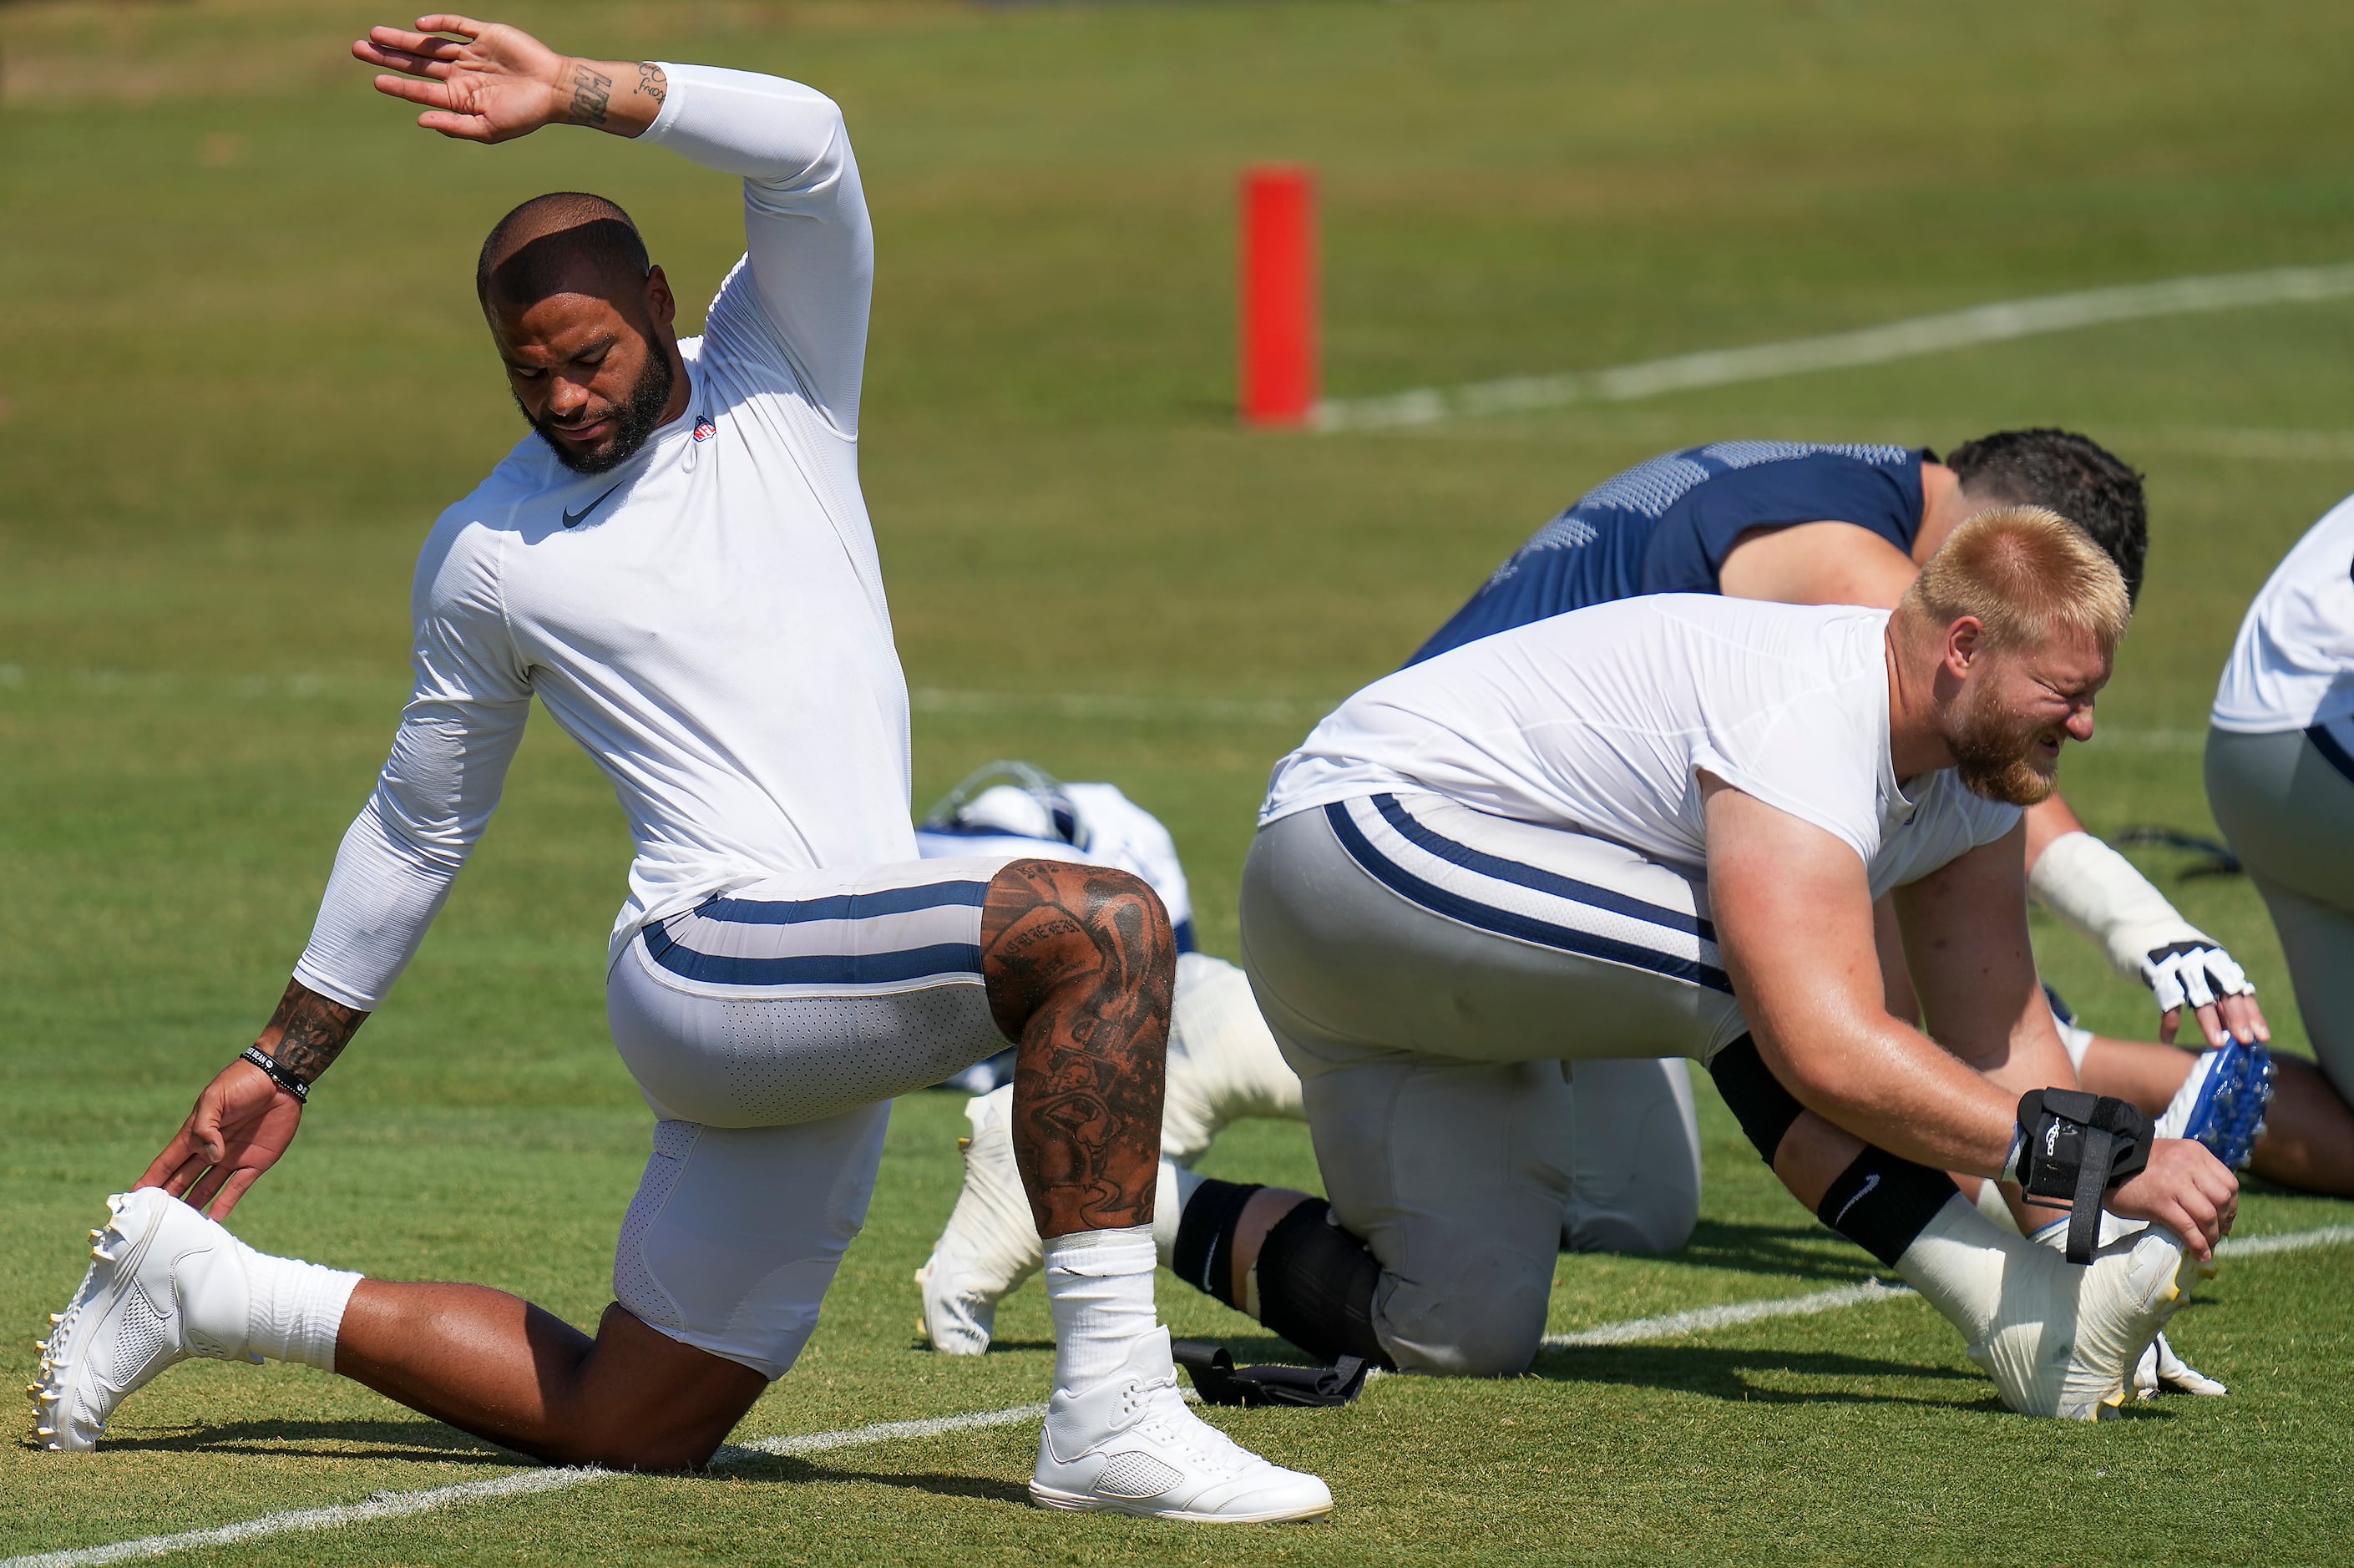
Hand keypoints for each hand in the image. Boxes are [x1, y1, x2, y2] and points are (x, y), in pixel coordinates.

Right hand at [137, 1060, 304, 1219]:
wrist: (280, 1079)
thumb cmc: (242, 1082)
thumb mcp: (216, 1097)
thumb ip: (206, 1126)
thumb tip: (210, 1156)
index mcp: (194, 1134)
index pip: (167, 1162)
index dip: (151, 1179)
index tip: (133, 1198)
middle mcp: (210, 1150)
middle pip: (183, 1180)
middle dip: (169, 1198)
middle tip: (153, 1221)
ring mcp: (232, 1158)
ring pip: (206, 1188)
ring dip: (194, 1205)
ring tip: (179, 1227)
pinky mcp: (256, 1162)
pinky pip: (237, 1188)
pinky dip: (225, 1204)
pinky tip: (213, 1220)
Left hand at [353, 15, 576, 143]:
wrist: (557, 90)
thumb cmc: (526, 115)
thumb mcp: (489, 129)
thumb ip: (455, 126)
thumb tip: (420, 121)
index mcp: (461, 97)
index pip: (421, 90)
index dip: (398, 85)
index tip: (376, 81)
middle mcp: (461, 73)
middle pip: (417, 63)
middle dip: (388, 56)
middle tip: (358, 49)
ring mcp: (471, 53)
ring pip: (429, 44)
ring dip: (403, 40)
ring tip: (375, 35)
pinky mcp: (485, 34)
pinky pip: (456, 25)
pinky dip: (438, 24)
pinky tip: (420, 26)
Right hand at [2107, 1137, 2237, 1259]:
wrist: (2102, 1163)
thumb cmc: (2137, 1166)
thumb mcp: (2171, 1158)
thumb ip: (2194, 1173)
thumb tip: (2216, 1205)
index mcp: (2194, 1152)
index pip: (2229, 1183)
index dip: (2232, 1206)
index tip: (2225, 1220)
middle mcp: (2187, 1164)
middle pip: (2222, 1200)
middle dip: (2224, 1222)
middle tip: (2217, 1234)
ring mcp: (2173, 1183)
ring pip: (2208, 1215)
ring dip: (2212, 1236)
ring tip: (2208, 1246)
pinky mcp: (2159, 1201)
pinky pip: (2187, 1228)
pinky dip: (2198, 1245)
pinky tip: (2200, 1254)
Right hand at [2142, 940, 2268, 1048]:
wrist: (2142, 926)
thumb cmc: (2175, 957)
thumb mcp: (2200, 968)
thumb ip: (2213, 991)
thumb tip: (2232, 1028)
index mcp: (2219, 963)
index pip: (2240, 991)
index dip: (2252, 1014)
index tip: (2263, 1037)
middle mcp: (2204, 963)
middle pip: (2225, 992)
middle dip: (2238, 1017)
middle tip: (2245, 1040)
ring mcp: (2181, 965)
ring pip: (2200, 996)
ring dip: (2210, 1021)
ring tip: (2218, 1044)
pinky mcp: (2157, 970)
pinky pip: (2167, 999)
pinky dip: (2169, 1021)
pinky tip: (2168, 1040)